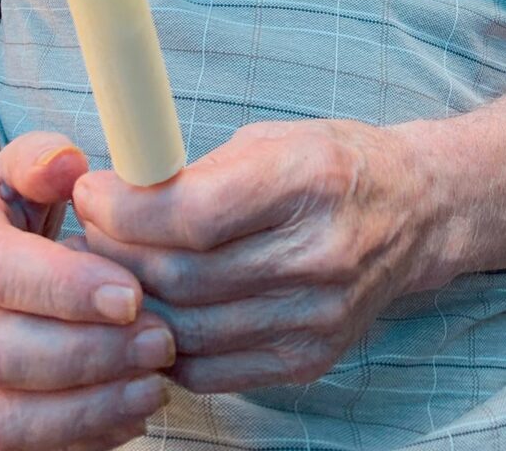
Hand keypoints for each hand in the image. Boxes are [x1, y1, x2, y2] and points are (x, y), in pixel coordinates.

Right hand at [0, 131, 174, 449]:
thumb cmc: (14, 204)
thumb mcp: (24, 164)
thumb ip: (44, 158)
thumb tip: (67, 165)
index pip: (1, 273)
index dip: (67, 290)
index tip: (133, 295)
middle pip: (4, 355)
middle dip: (90, 355)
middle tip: (160, 341)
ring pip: (6, 418)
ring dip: (88, 409)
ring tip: (152, 384)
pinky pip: (19, 448)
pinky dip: (81, 437)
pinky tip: (131, 411)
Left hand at [73, 119, 423, 393]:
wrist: (416, 212)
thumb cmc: (334, 163)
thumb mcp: (272, 138)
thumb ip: (200, 171)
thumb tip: (118, 194)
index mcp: (310, 180)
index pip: (196, 213)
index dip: (127, 209)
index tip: (92, 192)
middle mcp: (319, 254)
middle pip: (184, 275)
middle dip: (117, 252)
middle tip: (90, 229)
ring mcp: (317, 316)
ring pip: (189, 328)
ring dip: (133, 303)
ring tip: (108, 271)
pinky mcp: (309, 358)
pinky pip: (211, 368)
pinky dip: (168, 344)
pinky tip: (151, 312)